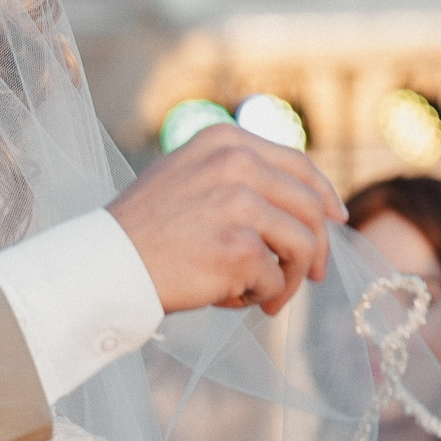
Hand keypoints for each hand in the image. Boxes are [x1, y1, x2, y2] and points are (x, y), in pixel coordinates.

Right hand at [108, 127, 345, 314]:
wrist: (105, 265)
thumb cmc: (141, 231)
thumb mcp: (185, 177)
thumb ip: (234, 174)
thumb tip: (298, 200)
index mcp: (224, 141)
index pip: (298, 164)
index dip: (323, 196)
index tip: (335, 221)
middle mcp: (237, 164)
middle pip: (309, 206)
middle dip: (315, 247)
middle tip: (311, 276)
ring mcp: (241, 205)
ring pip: (300, 245)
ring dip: (288, 278)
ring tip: (265, 299)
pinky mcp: (241, 248)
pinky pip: (274, 279)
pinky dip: (257, 296)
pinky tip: (225, 299)